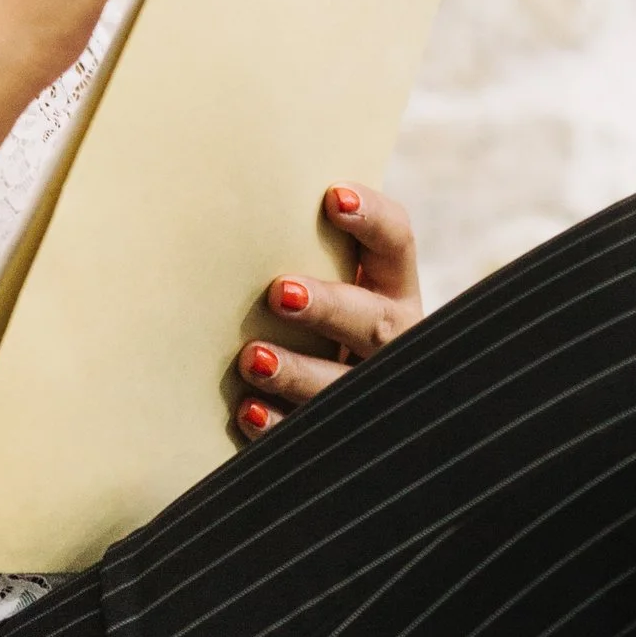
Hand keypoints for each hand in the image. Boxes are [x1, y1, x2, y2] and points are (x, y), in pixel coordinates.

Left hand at [234, 187, 422, 440]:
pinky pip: (312, 436)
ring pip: (343, 385)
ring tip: (252, 358)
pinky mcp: (341, 438)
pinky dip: (279, 426)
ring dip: (298, 371)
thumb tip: (238, 198)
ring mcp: (370, 393)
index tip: (333, 198)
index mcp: (393, 290)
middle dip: (330, 307)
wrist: (335, 407)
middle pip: (374, 321)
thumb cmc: (312, 321)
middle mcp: (393, 340)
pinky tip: (248, 412)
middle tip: (280, 292)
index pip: (397, 243)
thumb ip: (307, 251)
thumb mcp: (328, 282)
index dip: (373, 219)